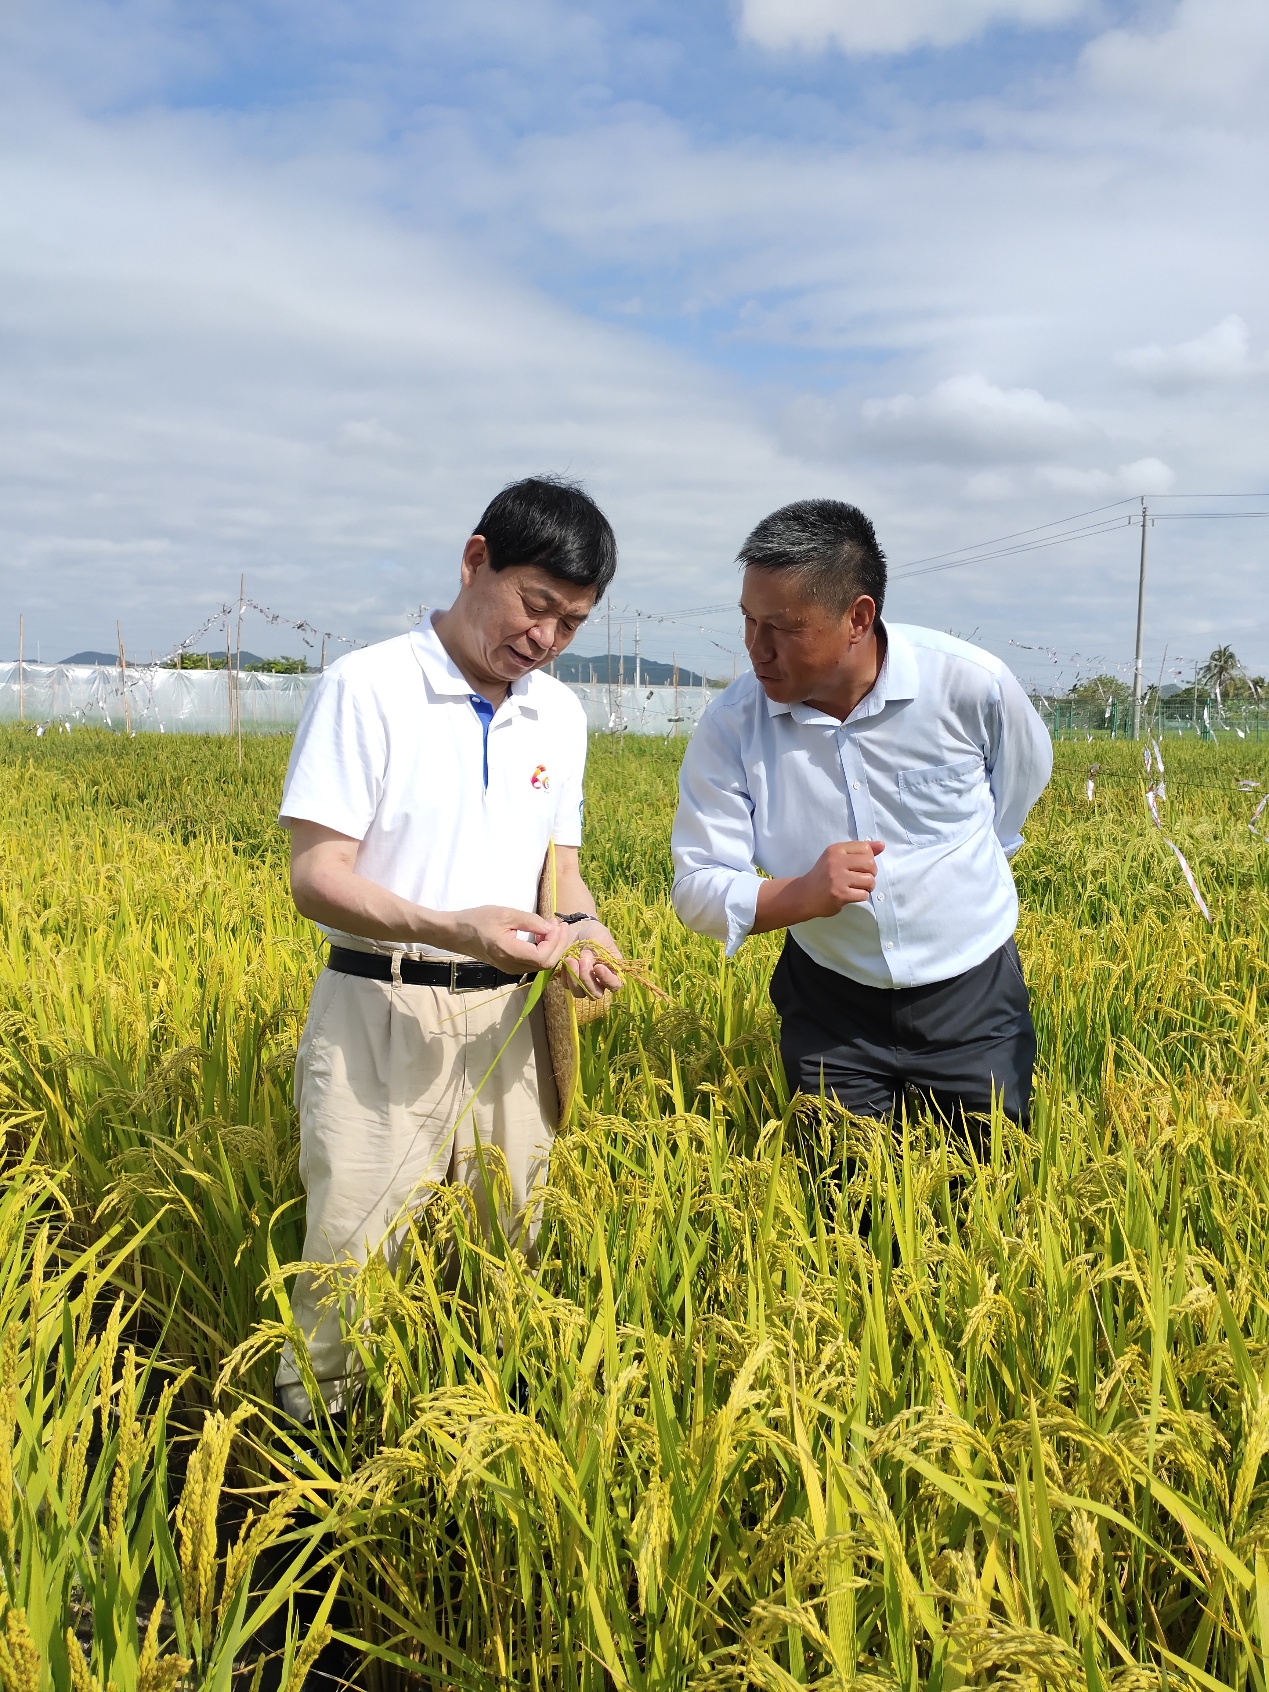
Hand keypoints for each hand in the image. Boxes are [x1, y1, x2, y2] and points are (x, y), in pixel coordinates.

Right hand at [451, 907, 574, 972]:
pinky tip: (543, 935)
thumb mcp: (505, 914)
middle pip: (546, 964)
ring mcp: (511, 968)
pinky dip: (543, 950)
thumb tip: (551, 928)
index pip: (542, 957)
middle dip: (558, 944)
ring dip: (552, 947)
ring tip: (554, 927)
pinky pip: (533, 963)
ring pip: (541, 965)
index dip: (555, 942)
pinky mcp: (510, 966)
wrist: (456, 933)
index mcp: (509, 952)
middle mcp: (512, 966)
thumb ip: (530, 921)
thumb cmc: (477, 920)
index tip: (556, 924)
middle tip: (561, 925)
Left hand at [561, 920, 623, 998]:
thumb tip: (585, 961)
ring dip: (574, 978)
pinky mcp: (569, 980)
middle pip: (595, 994)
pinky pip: (565, 984)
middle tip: (582, 961)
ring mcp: (583, 983)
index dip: (607, 980)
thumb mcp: (599, 937)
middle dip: (587, 980)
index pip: (615, 985)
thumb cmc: (594, 933)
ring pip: (579, 993)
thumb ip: (595, 951)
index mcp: (612, 972)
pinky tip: (565, 959)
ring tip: (570, 959)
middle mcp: (599, 982)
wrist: (579, 929)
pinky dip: (564, 974)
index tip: (598, 967)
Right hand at [796, 840, 883, 917]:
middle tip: (863, 878)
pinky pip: (864, 894)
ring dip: (868, 886)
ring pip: (869, 880)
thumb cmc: (824, 875)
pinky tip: (853, 895)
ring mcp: (838, 879)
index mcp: (836, 850)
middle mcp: (836, 862)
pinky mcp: (840, 894)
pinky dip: (862, 896)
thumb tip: (882, 845)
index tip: (860, 866)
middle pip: (870, 864)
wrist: (804, 895)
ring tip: (859, 887)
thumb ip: (860, 851)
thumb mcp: (838, 858)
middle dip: (871, 873)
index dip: (868, 858)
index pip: (865, 848)